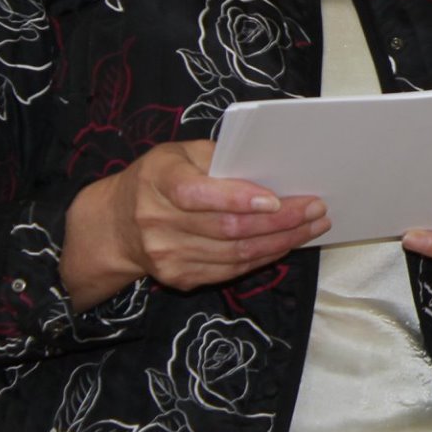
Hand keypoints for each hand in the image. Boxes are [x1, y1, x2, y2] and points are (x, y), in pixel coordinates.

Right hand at [63, 140, 329, 308]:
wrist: (117, 225)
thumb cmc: (161, 178)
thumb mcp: (180, 154)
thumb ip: (220, 158)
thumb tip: (270, 165)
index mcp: (158, 181)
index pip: (196, 194)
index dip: (237, 198)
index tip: (275, 198)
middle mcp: (156, 222)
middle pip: (226, 228)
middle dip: (278, 220)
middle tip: (315, 208)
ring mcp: (166, 255)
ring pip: (234, 254)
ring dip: (280, 241)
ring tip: (312, 226)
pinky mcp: (178, 278)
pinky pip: (230, 270)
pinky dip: (264, 257)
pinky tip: (287, 243)